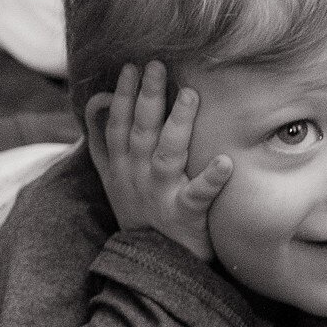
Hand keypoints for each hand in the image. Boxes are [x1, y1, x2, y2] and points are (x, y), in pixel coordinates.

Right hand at [88, 60, 232, 261]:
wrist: (152, 261)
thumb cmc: (138, 211)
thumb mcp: (110, 176)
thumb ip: (102, 139)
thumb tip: (99, 100)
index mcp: (120, 165)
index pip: (118, 124)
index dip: (124, 95)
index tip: (132, 67)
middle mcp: (136, 176)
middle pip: (141, 130)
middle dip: (148, 96)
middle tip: (158, 65)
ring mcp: (159, 194)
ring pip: (167, 154)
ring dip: (178, 124)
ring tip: (191, 95)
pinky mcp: (185, 215)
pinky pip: (199, 196)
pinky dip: (212, 180)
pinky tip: (227, 163)